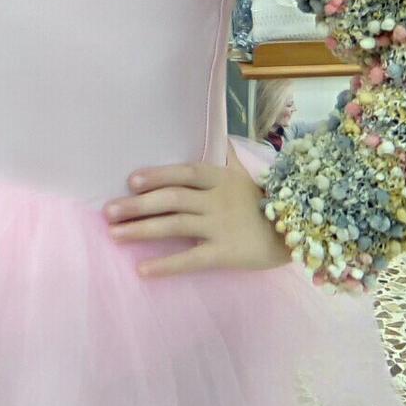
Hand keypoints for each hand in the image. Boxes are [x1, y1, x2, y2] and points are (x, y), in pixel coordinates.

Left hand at [104, 140, 292, 277]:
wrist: (297, 233)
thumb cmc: (265, 204)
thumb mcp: (245, 174)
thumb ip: (225, 157)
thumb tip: (216, 135)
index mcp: (221, 178)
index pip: (184, 172)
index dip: (157, 175)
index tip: (131, 181)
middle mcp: (218, 199)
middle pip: (172, 199)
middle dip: (137, 205)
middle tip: (108, 212)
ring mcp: (221, 226)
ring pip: (175, 225)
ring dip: (141, 229)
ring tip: (114, 234)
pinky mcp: (226, 253)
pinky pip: (191, 259)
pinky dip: (165, 265)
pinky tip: (142, 270)